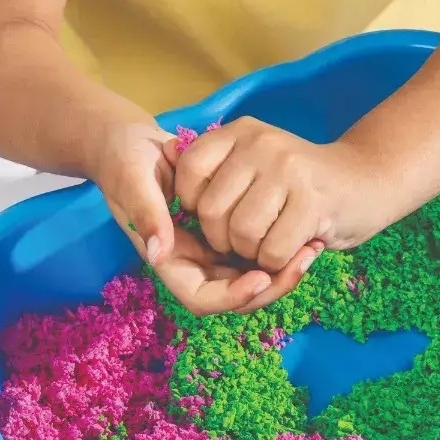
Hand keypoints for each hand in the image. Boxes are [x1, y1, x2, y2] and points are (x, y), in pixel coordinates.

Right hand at [89, 121, 320, 315]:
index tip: (262, 277)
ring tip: (313, 249)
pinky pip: (254, 251)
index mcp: (167, 257)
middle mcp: (190, 260)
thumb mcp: (134, 181)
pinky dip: (278, 247)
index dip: (233, 296)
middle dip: (271, 285)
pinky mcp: (223, 231)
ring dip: (281, 270)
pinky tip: (305, 234)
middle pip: (235, 294)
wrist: (130, 142)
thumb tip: (159, 253)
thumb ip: (147, 215)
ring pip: (250, 276)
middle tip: (305, 260)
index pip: (202, 297)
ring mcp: (208, 248)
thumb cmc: (126, 160)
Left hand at [165, 117, 387, 271]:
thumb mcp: (257, 160)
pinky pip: (272, 251)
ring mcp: (287, 170)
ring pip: (241, 234)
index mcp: (241, 131)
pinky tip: (296, 247)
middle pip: (212, 211)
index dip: (195, 206)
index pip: (189, 171)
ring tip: (273, 241)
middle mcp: (262, 143)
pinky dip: (278, 262)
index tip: (220, 214)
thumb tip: (164, 157)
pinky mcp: (312, 201)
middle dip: (224, 240)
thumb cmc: (303, 180)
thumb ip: (218, 167)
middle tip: (249, 239)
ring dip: (253, 253)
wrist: (369, 179)